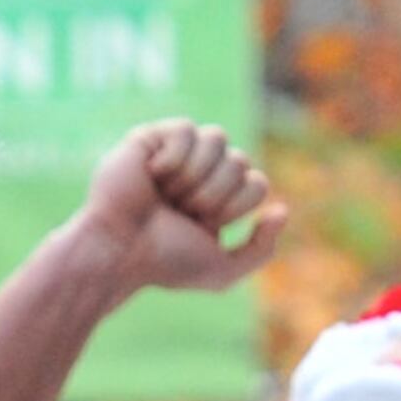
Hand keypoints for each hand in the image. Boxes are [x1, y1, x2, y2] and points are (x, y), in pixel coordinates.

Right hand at [77, 121, 284, 294]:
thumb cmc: (163, 262)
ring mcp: (177, 153)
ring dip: (195, 176)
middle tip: (181, 211)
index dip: (235, 205)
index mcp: (219, 199)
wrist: (118, 250)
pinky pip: (187, 129)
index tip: (203, 224)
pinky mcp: (152, 136)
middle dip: (213, 194)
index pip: (256, 183)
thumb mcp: (220, 271)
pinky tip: (153, 174)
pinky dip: (173, 158)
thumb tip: (281, 210)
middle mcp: (201, 174)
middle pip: (240, 161)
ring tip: (167, 194)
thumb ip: (260, 251)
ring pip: (218, 138)